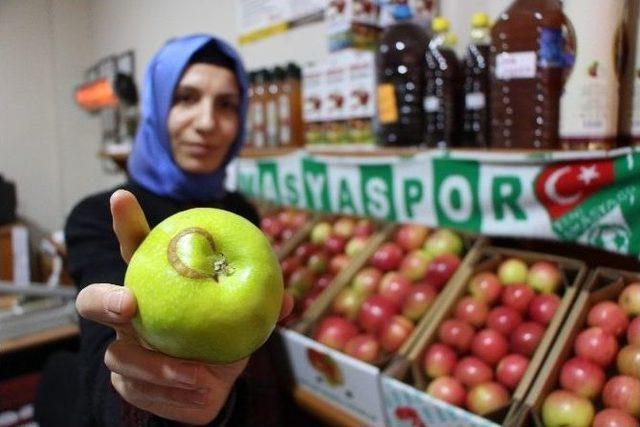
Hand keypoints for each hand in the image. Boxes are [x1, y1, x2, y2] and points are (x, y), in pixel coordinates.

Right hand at [76, 189, 292, 424]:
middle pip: (94, 300)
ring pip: (121, 357)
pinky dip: (173, 396)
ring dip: (159, 368)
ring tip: (195, 375)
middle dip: (103, 299)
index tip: (122, 196)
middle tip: (128, 305)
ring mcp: (122, 350)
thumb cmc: (223, 340)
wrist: (212, 389)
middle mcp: (131, 315)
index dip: (125, 223)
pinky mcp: (126, 385)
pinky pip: (140, 392)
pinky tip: (197, 394)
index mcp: (157, 285)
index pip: (137, 249)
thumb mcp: (243, 321)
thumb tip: (287, 301)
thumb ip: (260, 306)